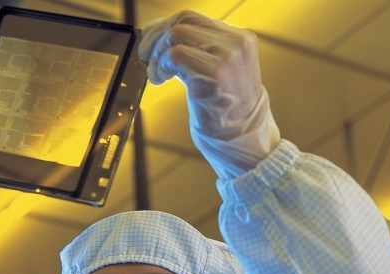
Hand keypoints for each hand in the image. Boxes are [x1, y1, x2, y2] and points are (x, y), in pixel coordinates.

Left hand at [138, 11, 279, 176]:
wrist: (243, 139)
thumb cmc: (226, 109)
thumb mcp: (219, 70)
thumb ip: (197, 50)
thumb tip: (159, 31)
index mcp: (240, 38)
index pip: (192, 17)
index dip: (164, 26)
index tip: (150, 42)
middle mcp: (236, 44)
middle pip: (182, 20)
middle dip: (156, 37)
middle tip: (146, 57)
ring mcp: (227, 59)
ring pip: (176, 35)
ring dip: (157, 54)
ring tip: (156, 74)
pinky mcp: (213, 76)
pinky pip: (174, 56)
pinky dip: (159, 67)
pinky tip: (159, 81)